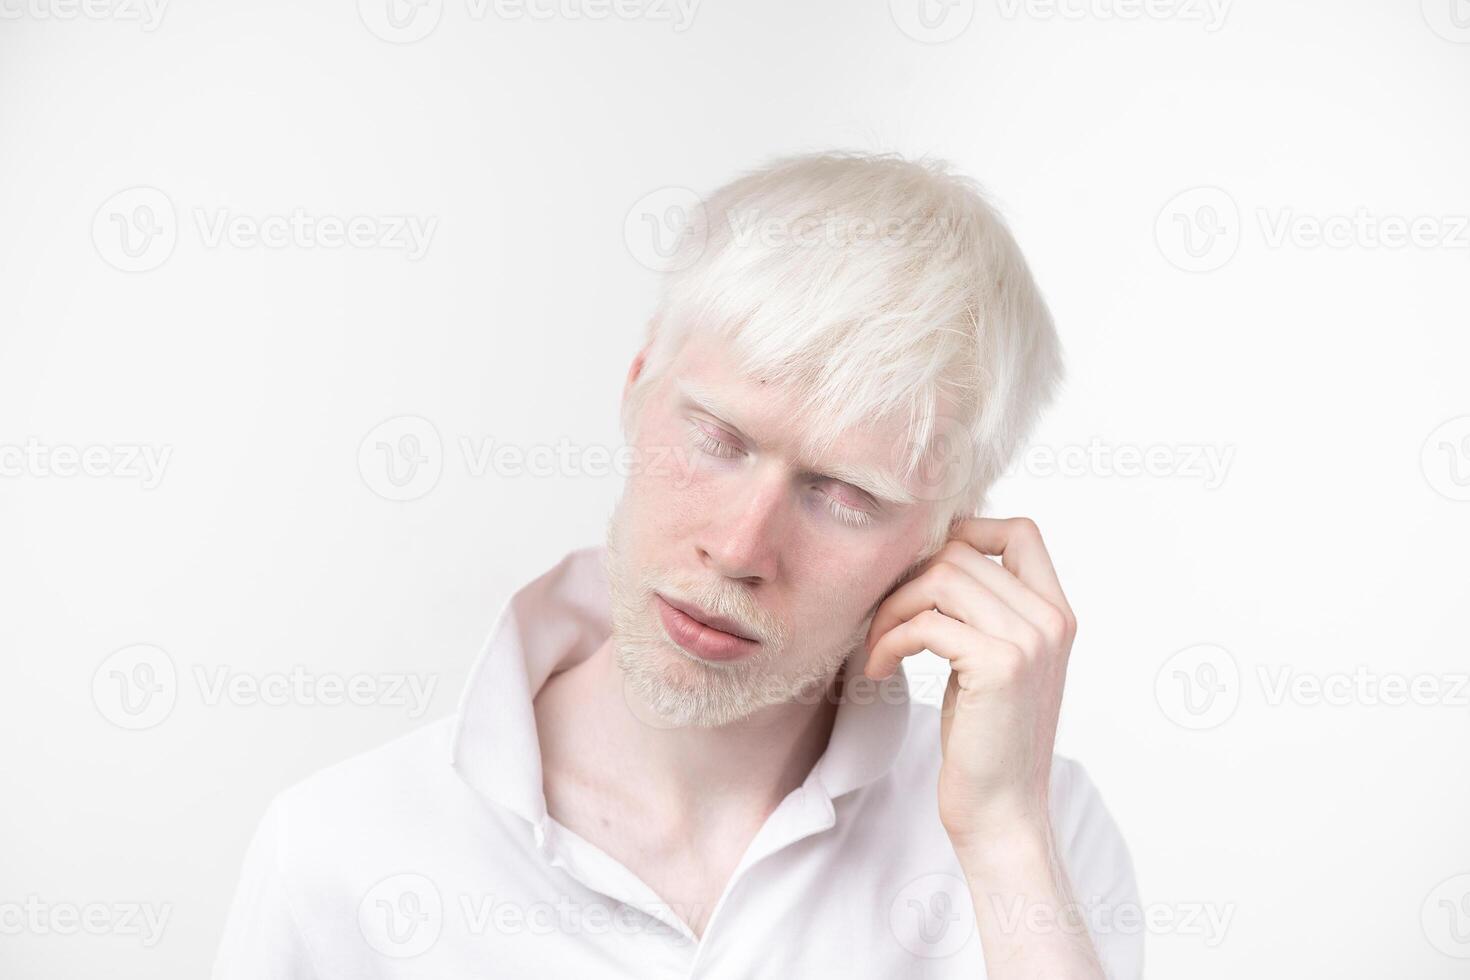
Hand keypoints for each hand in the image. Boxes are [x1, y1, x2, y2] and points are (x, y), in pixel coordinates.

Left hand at [862, 517, 1076, 850]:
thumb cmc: (986, 739)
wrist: (1001, 811)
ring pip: (940, 578)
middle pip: (961, 552)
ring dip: (892, 609)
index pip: (1020, 531)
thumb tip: (929, 556)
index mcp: (1056, 613)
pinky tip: (879, 668)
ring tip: (879, 647)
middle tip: (882, 623)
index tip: (922, 575)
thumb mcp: (990, 660)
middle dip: (906, 581)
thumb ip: (980, 609)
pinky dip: (889, 640)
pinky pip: (926, 622)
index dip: (964, 533)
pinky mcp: (1000, 666)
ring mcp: (1030, 641)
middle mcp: (1051, 620)